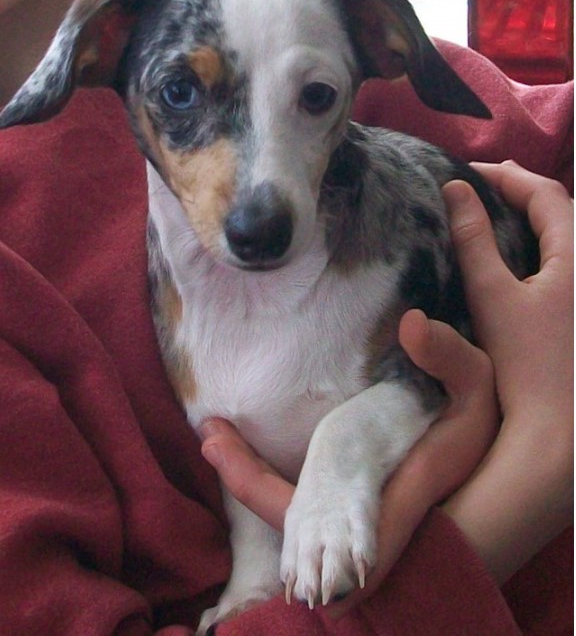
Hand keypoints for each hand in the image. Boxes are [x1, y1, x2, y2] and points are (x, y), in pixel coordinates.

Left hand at [200, 309, 497, 613]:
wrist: (500, 474)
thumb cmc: (483, 429)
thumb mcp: (479, 387)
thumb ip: (451, 356)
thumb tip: (410, 324)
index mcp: (389, 493)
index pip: (307, 512)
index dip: (257, 487)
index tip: (215, 442)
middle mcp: (366, 517)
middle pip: (289, 519)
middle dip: (242, 479)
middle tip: (210, 433)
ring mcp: (360, 516)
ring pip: (293, 516)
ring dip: (250, 479)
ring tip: (218, 435)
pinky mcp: (359, 507)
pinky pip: (304, 505)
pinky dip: (273, 480)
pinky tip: (256, 447)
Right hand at [441, 161, 572, 583]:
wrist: (559, 428)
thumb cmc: (527, 361)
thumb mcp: (493, 294)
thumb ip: (473, 240)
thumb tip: (454, 191)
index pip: (545, 194)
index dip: (506, 176)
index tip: (467, 171)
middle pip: (558, 210)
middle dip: (518, 191)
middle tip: (477, 185)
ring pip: (560, 236)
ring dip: (526, 218)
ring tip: (488, 212)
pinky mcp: (573, 312)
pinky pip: (558, 261)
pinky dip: (532, 246)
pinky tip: (508, 258)